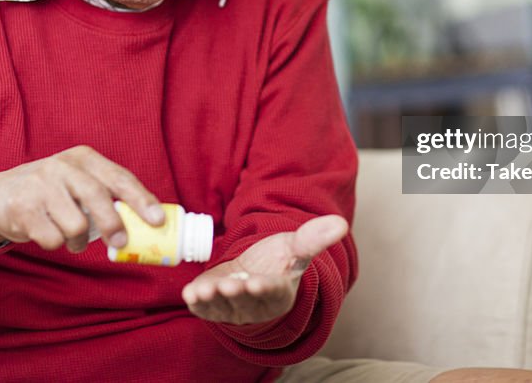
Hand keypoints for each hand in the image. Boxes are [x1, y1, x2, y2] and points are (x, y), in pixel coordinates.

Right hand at [0, 145, 163, 251]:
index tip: (158, 220)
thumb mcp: (75, 184)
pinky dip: (54, 243)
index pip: (119, 177)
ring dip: (76, 241)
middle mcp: (61, 166)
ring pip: (76, 225)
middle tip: (120, 243)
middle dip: (113, 225)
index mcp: (82, 158)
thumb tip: (144, 224)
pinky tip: (45, 233)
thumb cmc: (47, 194)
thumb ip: (104, 196)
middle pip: (98, 197)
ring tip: (69, 237)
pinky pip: (53, 238)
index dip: (141, 199)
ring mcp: (39, 185)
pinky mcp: (21, 207)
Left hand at [181, 215, 347, 324]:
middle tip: (228, 285)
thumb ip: (315, 237)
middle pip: (246, 302)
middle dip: (236, 295)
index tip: (257, 282)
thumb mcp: (295, 246)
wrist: (254, 269)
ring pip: (223, 307)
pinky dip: (197, 303)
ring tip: (204, 289)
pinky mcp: (214, 306)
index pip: (273, 292)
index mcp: (280, 292)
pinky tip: (190, 292)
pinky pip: (205, 309)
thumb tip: (341, 223)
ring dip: (212, 299)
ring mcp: (234, 308)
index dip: (265, 289)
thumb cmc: (278, 260)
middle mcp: (256, 305)